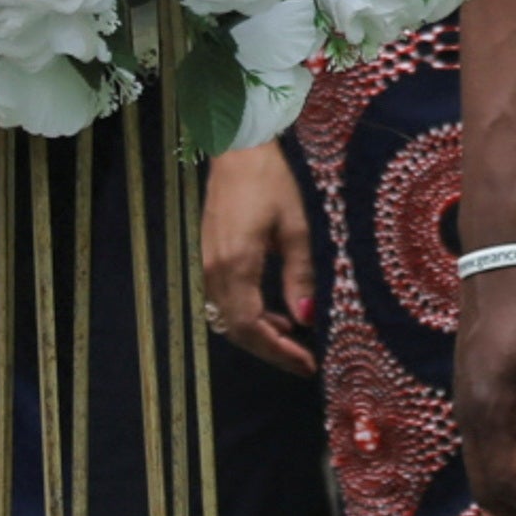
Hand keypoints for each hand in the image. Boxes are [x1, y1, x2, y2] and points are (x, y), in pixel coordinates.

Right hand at [200, 144, 315, 372]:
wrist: (239, 151)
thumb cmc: (272, 182)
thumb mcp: (296, 228)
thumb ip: (299, 276)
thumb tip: (307, 320)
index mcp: (235, 265)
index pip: (251, 326)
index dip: (279, 351)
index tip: (308, 364)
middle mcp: (213, 271)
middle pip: (237, 329)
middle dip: (271, 350)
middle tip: (305, 362)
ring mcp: (207, 264)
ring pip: (229, 318)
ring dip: (260, 335)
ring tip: (295, 341)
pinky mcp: (209, 257)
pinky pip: (226, 300)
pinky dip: (250, 315)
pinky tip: (277, 315)